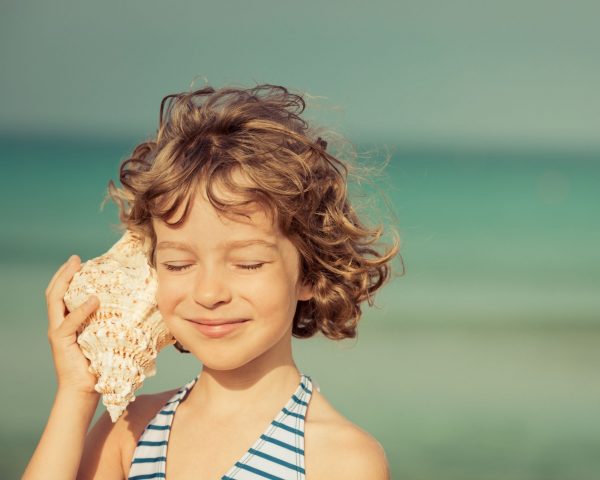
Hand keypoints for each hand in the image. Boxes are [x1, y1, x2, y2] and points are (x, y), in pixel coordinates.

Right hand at [45, 255, 100, 395]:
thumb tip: (141, 307)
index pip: (62, 294)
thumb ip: (112, 322)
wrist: (85, 391)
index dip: (68, 276)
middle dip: (64, 273)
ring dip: (65, 282)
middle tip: (75, 259)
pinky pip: (69, 322)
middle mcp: (60, 324)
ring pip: (55, 301)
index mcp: (69, 322)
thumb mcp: (107, 338)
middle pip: (54, 292)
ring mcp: (58, 332)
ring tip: (76, 268)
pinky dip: (81, 309)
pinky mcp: (61, 342)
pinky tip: (93, 299)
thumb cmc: (100, 365)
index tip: (80, 261)